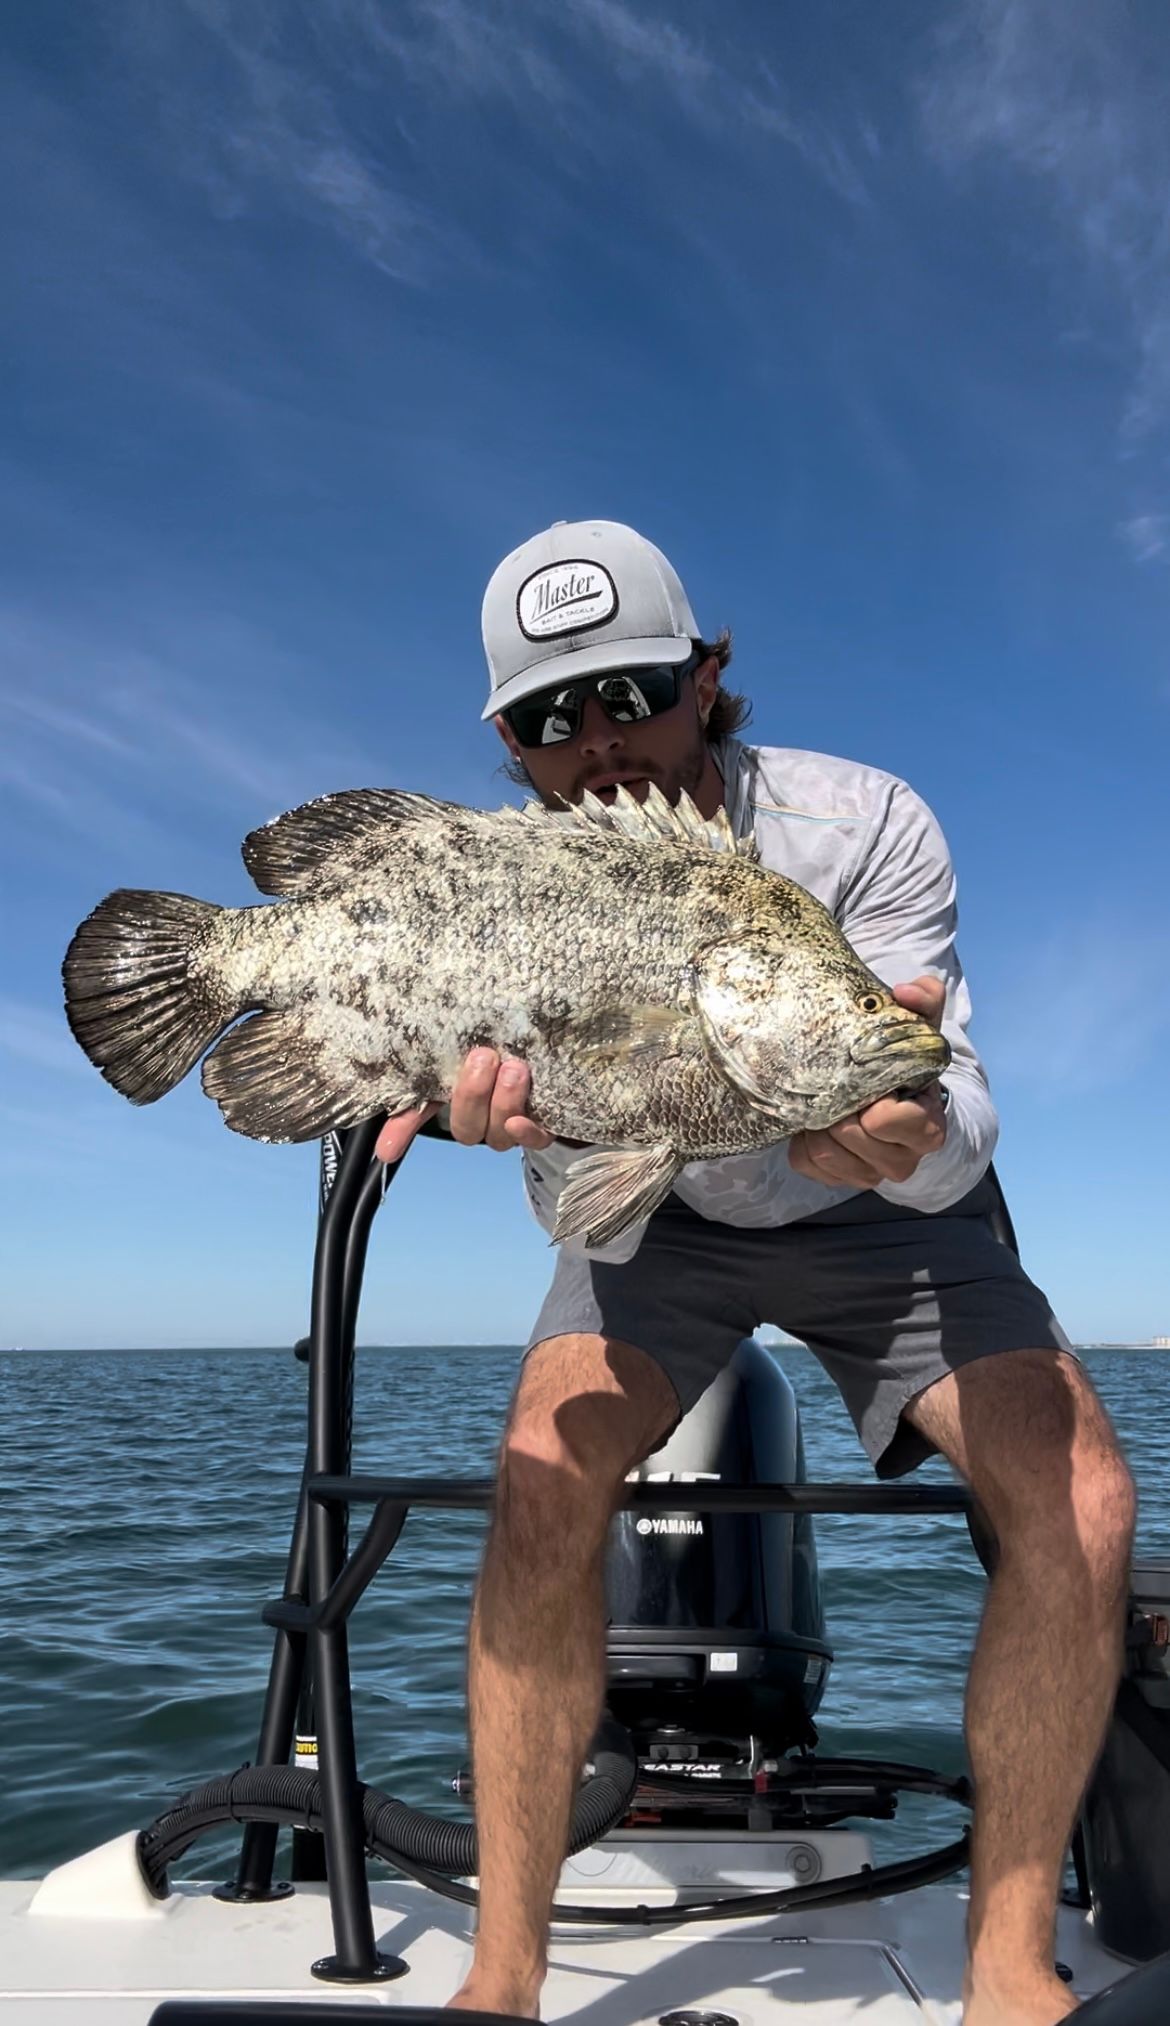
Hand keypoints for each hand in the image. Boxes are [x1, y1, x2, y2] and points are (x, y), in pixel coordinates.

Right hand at [374, 1048, 553, 1164]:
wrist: (557, 1039)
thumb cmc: (508, 1036)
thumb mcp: (470, 1038)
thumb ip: (438, 1052)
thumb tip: (396, 1080)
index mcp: (455, 1095)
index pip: (419, 1117)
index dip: (401, 1132)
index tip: (385, 1149)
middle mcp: (480, 1119)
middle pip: (465, 1128)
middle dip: (471, 1095)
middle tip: (482, 1058)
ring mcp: (510, 1127)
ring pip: (497, 1135)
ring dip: (502, 1104)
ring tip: (514, 1069)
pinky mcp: (544, 1128)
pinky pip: (533, 1141)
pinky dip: (526, 1133)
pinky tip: (522, 1119)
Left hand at [788, 976, 947, 1189]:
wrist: (898, 1101)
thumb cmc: (907, 1063)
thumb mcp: (922, 1029)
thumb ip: (924, 1001)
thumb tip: (905, 992)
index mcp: (927, 1128)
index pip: (887, 1119)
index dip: (870, 1096)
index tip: (866, 1076)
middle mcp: (902, 1160)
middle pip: (850, 1136)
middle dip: (836, 1106)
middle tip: (834, 1082)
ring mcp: (870, 1174)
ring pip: (825, 1153)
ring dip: (816, 1123)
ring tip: (821, 1098)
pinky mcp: (838, 1179)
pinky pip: (806, 1163)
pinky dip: (801, 1140)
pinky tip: (812, 1119)